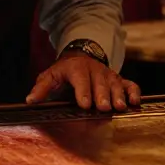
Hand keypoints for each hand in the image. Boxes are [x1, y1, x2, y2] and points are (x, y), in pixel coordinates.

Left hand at [25, 52, 140, 111]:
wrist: (82, 56)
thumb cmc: (65, 71)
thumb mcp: (51, 75)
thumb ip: (42, 88)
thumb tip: (30, 101)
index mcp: (76, 69)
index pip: (80, 79)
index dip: (83, 91)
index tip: (84, 104)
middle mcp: (95, 70)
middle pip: (100, 82)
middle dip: (102, 95)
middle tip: (104, 108)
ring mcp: (109, 75)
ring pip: (116, 83)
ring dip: (118, 95)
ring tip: (120, 107)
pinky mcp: (120, 80)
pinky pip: (130, 84)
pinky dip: (134, 92)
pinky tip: (135, 102)